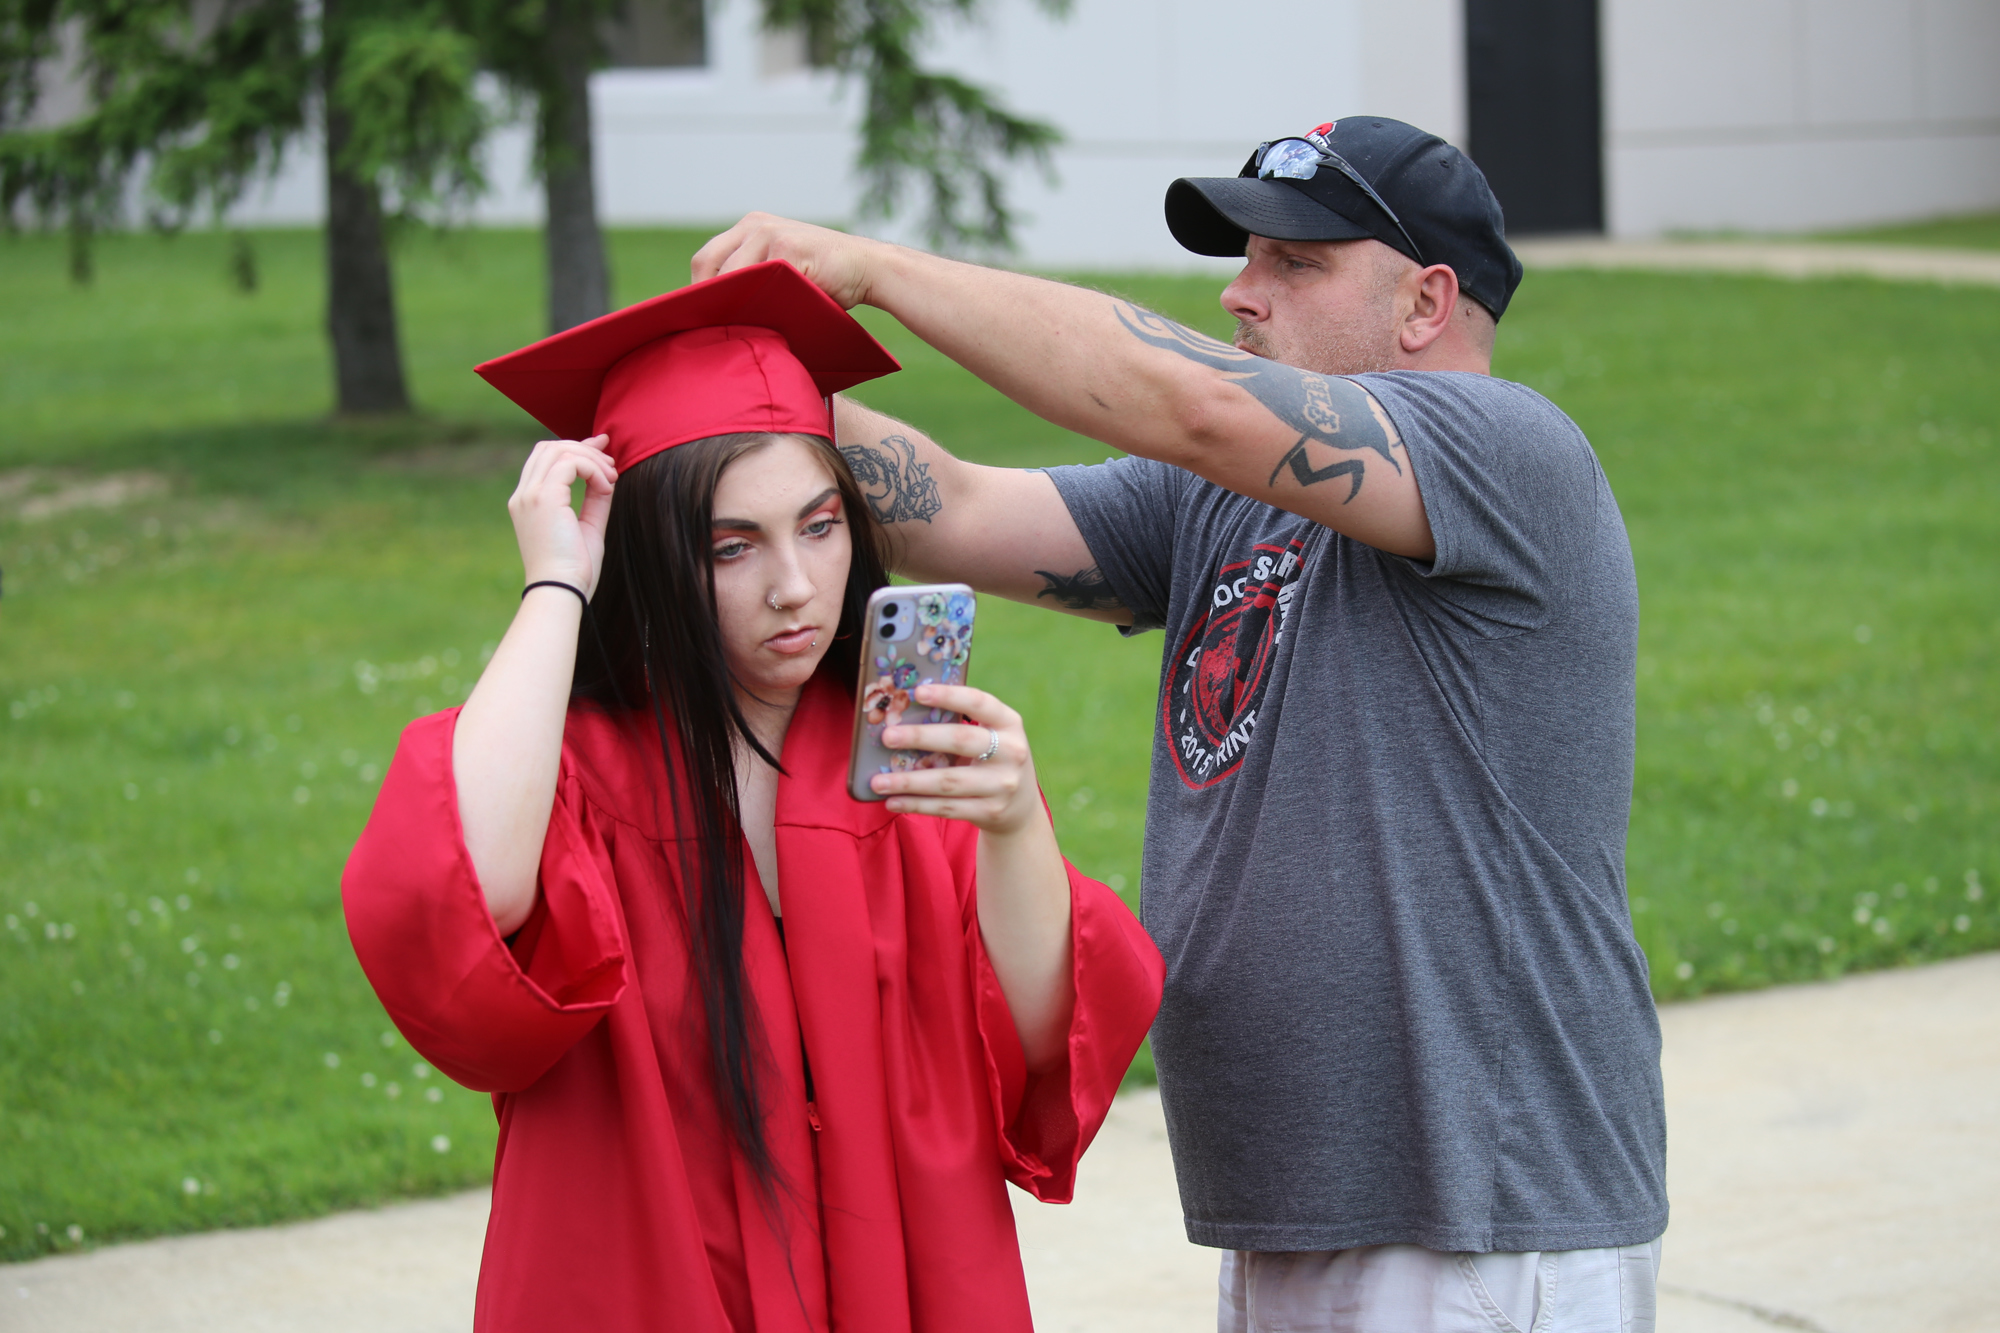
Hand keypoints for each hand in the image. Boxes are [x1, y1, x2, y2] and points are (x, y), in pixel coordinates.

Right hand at [509, 435, 616, 595]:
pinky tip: (606, 486)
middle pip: (549, 448)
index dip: (575, 449)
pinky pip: (570, 463)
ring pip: (559, 450)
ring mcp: (530, 495)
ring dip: (591, 459)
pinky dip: (593, 469)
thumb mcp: (588, 526)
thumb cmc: (574, 569)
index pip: (546, 460)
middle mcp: (524, 495)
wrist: (561, 590)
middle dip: (584, 449)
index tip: (602, 449)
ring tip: (611, 478)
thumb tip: (606, 476)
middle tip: (610, 464)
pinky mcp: (543, 497)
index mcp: (528, 503)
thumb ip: (594, 499)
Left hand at [691, 213, 885, 309]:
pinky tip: (752, 321)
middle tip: (707, 327)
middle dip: (704, 297)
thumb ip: (753, 282)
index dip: (698, 290)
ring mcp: (769, 232)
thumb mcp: (781, 273)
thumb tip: (716, 319)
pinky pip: (756, 280)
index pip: (706, 259)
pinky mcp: (787, 246)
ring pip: (729, 274)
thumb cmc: (825, 281)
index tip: (699, 318)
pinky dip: (751, 303)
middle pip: (706, 262)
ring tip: (727, 328)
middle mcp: (754, 224)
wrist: (868, 268)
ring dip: (726, 303)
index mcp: (749, 228)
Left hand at [871, 684, 1044, 834]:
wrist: (1022, 808)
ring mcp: (1002, 785)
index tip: (917, 691)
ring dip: (908, 781)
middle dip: (920, 737)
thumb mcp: (993, 737)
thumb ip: (962, 724)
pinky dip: (916, 805)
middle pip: (960, 740)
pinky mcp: (991, 811)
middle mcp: (1011, 752)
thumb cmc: (993, 760)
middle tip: (887, 736)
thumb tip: (905, 712)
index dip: (949, 695)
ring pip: (948, 781)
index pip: (980, 702)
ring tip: (876, 781)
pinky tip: (892, 801)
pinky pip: (947, 808)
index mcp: (1009, 723)